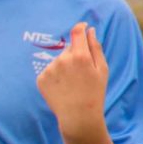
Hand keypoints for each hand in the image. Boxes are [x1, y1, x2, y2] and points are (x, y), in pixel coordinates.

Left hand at [36, 21, 109, 140]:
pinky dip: (55, 77)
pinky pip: (49, 72)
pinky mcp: (40, 79)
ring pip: (58, 61)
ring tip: (72, 84)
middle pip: (68, 49)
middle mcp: (62, 60)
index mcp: (80, 56)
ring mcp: (49, 69)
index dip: (80, 27)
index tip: (82, 27)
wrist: (78, 116)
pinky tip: (62, 88)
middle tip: (82, 75)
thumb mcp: (102, 69)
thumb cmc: (94, 92)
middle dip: (75, 56)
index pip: (77, 32)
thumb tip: (90, 30)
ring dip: (64, 68)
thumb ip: (95, 47)